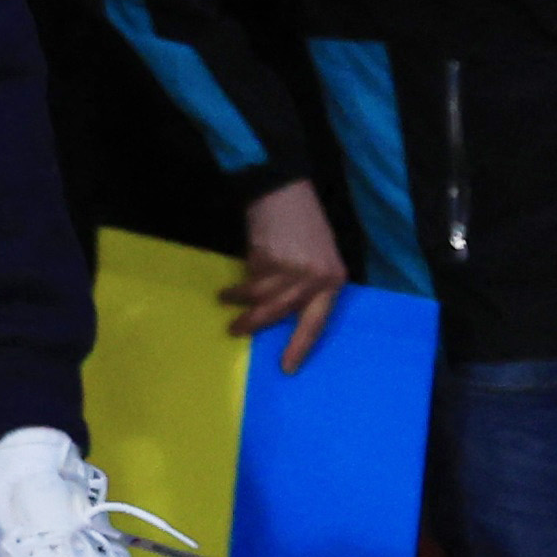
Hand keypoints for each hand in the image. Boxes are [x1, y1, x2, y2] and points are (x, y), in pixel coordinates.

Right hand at [225, 180, 345, 369]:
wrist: (284, 189)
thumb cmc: (305, 224)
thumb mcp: (318, 257)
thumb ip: (308, 282)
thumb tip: (285, 307)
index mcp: (333, 281)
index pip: (316, 322)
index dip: (299, 346)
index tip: (286, 367)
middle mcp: (314, 278)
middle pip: (280, 310)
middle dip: (254, 323)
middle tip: (234, 331)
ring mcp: (289, 267)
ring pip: (259, 295)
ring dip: (238, 299)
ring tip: (224, 299)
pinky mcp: (265, 256)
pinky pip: (251, 275)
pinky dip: (241, 277)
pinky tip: (234, 275)